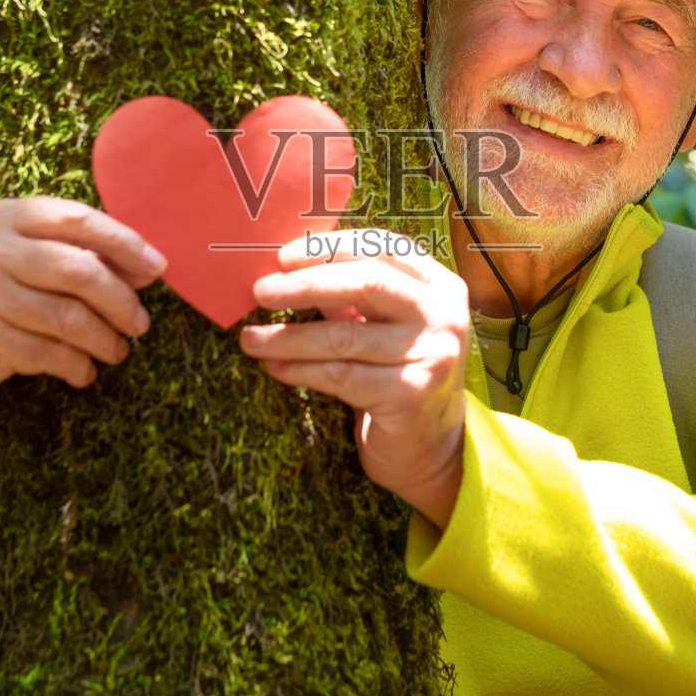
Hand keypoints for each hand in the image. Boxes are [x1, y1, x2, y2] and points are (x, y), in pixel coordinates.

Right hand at [0, 197, 166, 465]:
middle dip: (121, 299)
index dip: (123, 242)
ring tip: (117, 351)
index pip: (74, 218)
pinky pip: (51, 353)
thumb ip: (52, 250)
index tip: (156, 268)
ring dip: (105, 338)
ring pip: (70, 316)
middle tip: (140, 322)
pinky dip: (77, 365)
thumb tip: (138, 264)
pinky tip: (83, 371)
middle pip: (79, 269)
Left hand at [239, 229, 469, 528]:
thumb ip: (350, 296)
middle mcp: (444, 313)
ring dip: (289, 337)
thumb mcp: (380, 326)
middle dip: (305, 284)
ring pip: (345, 336)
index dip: (329, 248)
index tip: (282, 257)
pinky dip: (301, 370)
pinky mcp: (413, 393)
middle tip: (261, 290)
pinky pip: (341, 375)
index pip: (381, 247)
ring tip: (251, 339)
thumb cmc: (396, 375)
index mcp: (437, 284)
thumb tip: (283, 271)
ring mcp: (433, 353)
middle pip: (366, 283)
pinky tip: (275, 368)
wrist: (430, 448)